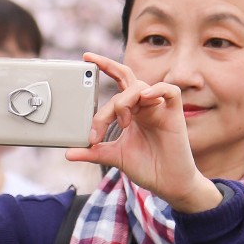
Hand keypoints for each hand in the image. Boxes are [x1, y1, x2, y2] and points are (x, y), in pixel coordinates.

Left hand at [64, 54, 221, 212]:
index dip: (106, 67)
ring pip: (141, 87)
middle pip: (127, 81)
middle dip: (110, 73)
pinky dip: (157, 90)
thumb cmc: (147, 167)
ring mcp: (160, 108)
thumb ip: (93, 151)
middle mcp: (146, 106)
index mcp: (133, 111)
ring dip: (125, 101)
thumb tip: (69, 152)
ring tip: (123, 122)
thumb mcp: (114, 156)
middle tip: (96, 88)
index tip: (87, 58)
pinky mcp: (175, 115)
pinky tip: (146, 97)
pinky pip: (170, 91)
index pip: (120, 82)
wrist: (168, 184)